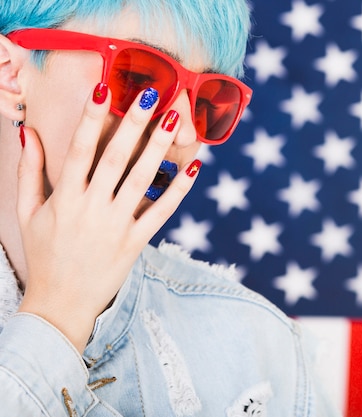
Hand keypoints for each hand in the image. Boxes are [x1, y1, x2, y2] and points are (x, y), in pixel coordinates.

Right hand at [16, 85, 199, 351]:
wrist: (61, 304)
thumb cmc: (44, 254)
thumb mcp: (28, 213)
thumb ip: (29, 172)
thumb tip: (30, 132)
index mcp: (65, 199)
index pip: (79, 151)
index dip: (90, 119)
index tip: (102, 89)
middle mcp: (92, 209)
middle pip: (116, 159)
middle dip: (133, 125)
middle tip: (152, 94)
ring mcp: (116, 226)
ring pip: (143, 181)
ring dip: (160, 148)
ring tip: (175, 120)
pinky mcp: (136, 242)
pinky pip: (162, 212)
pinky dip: (179, 190)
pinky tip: (194, 166)